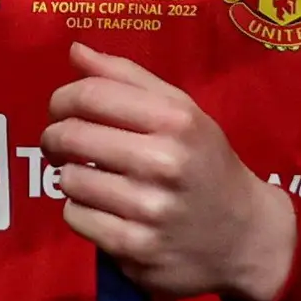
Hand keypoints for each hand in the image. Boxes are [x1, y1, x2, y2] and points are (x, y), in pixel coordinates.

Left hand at [41, 41, 298, 300]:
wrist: (245, 236)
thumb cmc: (206, 164)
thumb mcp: (182, 112)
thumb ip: (127, 78)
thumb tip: (75, 50)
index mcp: (175, 121)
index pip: (91, 95)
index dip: (62, 98)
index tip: (60, 108)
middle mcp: (163, 163)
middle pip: (71, 136)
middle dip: (54, 137)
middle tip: (60, 144)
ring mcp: (149, 210)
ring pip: (69, 180)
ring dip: (70, 176)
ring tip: (91, 178)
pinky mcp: (136, 250)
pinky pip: (75, 218)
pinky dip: (80, 211)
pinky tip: (103, 209)